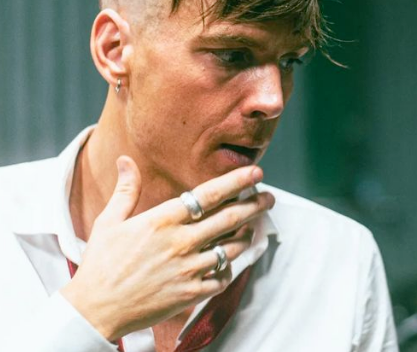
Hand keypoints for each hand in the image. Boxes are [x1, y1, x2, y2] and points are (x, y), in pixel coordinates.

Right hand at [60, 156, 274, 340]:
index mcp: (161, 221)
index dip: (236, 182)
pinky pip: (222, 277)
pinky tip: (227, 262)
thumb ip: (126, 190)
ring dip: (246, 235)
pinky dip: (228, 268)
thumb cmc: (101, 264)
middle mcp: (180, 242)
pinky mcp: (191, 292)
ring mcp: (188, 268)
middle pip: (230, 219)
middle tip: (269, 197)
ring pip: (232, 248)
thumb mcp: (109, 222)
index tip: (255, 173)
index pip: (208, 195)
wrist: (94, 309)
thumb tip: (126, 160)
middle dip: (255, 205)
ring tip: (251, 227)